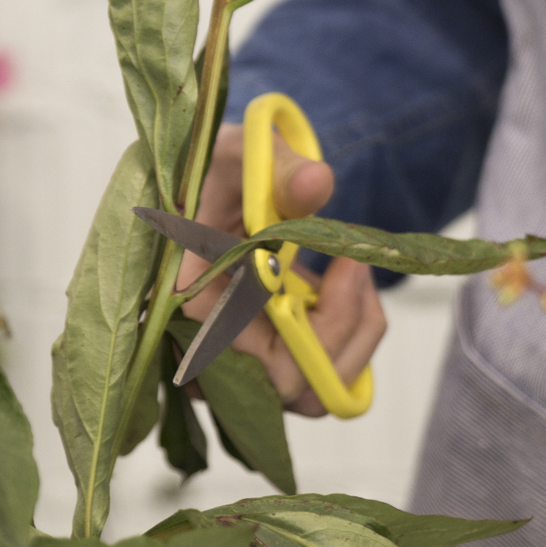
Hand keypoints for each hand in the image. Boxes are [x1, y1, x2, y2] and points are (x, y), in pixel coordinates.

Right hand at [177, 122, 386, 417]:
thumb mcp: (244, 155)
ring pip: (313, 390)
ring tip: (355, 268)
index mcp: (187, 300)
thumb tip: (315, 183)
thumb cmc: (221, 173)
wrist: (222, 184)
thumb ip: (279, 168)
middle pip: (289, 386)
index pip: (252, 356)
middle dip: (343, 328)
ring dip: (354, 332)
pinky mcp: (268, 358)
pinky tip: (349, 283)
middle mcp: (205, 348)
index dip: (312, 326)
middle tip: (357, 263)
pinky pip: (321, 375)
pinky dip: (351, 333)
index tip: (346, 264)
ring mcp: (239, 360)